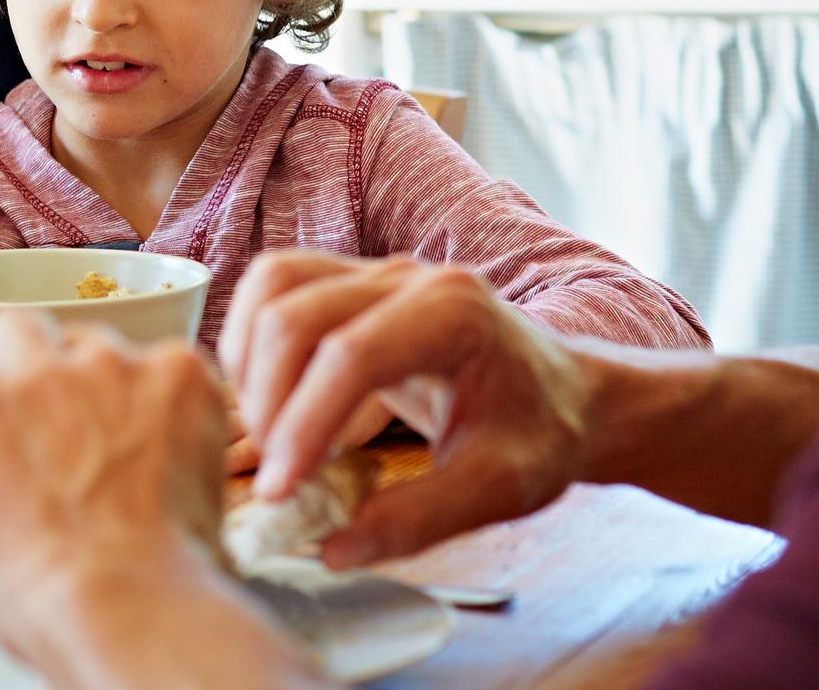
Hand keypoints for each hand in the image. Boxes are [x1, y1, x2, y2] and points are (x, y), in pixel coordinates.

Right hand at [0, 313, 320, 689]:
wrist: (133, 606)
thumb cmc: (45, 596)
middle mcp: (32, 372)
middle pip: (14, 329)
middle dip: (26, 365)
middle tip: (50, 421)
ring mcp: (109, 365)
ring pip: (93, 343)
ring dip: (99, 381)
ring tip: (120, 447)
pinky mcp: (176, 370)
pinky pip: (165, 362)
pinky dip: (167, 397)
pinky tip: (169, 448)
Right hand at [221, 252, 600, 567]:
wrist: (568, 395)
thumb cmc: (542, 435)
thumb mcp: (497, 489)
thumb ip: (418, 518)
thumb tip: (332, 547)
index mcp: (455, 314)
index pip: (353, 355)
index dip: (305, 425)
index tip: (282, 493)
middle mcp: (410, 275)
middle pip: (296, 313)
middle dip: (269, 401)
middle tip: (276, 480)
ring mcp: (379, 271)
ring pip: (274, 286)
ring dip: (250, 363)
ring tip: (269, 438)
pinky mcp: (355, 282)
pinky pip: (278, 288)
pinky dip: (255, 341)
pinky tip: (273, 403)